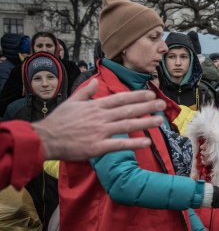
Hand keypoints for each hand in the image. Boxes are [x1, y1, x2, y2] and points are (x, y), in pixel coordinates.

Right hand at [32, 79, 164, 160]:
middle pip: (128, 110)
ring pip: (127, 125)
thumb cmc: (58, 121)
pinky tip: (147, 142)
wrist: (45, 138)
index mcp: (96, 106)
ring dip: (145, 122)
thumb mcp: (72, 101)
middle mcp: (101, 117)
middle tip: (162, 104)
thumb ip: (86, 92)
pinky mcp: (97, 147)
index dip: (137, 96)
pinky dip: (134, 143)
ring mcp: (100, 132)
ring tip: (160, 121)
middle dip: (147, 107)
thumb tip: (95, 82)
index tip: (151, 94)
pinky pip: (119, 144)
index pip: (121, 99)